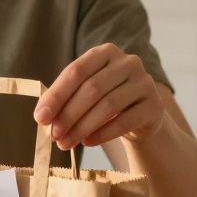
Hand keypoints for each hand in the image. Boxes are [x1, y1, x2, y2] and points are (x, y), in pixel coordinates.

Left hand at [34, 43, 165, 149]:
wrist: (139, 116)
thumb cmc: (104, 101)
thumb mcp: (84, 93)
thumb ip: (64, 99)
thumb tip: (42, 116)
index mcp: (105, 53)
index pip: (76, 71)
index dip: (56, 95)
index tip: (40, 118)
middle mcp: (128, 62)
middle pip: (91, 89)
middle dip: (68, 115)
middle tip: (54, 135)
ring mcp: (144, 82)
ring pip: (108, 106)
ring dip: (82, 127)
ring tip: (66, 143)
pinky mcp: (155, 104)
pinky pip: (125, 121)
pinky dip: (102, 134)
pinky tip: (87, 142)